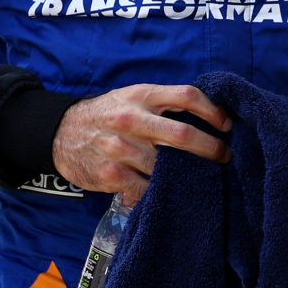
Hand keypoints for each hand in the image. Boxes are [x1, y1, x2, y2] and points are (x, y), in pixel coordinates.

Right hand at [52, 84, 230, 197]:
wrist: (61, 132)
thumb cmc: (108, 114)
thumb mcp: (133, 96)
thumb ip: (164, 103)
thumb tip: (208, 115)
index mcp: (142, 95)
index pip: (187, 96)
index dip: (213, 111)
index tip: (226, 125)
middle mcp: (131, 119)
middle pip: (183, 135)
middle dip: (211, 148)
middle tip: (224, 156)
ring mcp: (120, 148)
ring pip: (167, 166)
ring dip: (188, 174)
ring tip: (201, 177)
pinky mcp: (110, 174)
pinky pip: (146, 188)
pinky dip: (161, 191)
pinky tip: (171, 191)